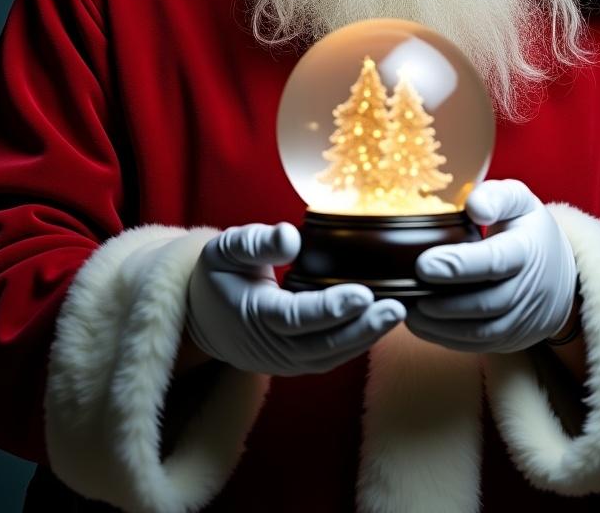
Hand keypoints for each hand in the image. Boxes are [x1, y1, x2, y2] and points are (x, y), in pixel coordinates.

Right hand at [186, 221, 405, 374]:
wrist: (203, 315)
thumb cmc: (219, 274)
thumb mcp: (225, 248)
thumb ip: (255, 242)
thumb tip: (291, 238)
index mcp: (251, 314)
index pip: (294, 317)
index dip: (329, 309)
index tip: (362, 295)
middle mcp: (269, 345)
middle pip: (320, 345)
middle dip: (361, 329)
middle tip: (396, 309)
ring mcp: (283, 360)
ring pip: (329, 356)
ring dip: (364, 338)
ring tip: (397, 314)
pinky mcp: (295, 362)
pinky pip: (329, 357)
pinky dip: (356, 343)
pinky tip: (380, 323)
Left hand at [406, 179, 576, 352]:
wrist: (561, 273)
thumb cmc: (527, 229)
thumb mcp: (518, 200)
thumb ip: (496, 197)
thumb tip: (475, 208)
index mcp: (528, 249)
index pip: (495, 261)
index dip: (459, 266)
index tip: (422, 264)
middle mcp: (530, 289)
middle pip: (486, 303)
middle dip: (444, 302)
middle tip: (407, 293)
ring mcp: (524, 320)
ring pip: (481, 332)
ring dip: (441, 325)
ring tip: (408, 310)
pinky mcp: (513, 340)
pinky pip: (478, 346)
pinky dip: (447, 338)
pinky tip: (421, 324)